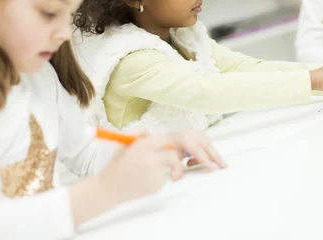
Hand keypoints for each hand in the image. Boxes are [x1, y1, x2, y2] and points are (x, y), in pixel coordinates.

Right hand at [97, 131, 225, 203]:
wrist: (108, 187)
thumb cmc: (121, 166)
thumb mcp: (130, 144)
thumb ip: (145, 137)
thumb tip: (159, 134)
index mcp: (148, 140)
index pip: (179, 135)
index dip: (196, 143)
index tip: (208, 152)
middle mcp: (150, 149)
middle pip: (183, 144)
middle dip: (202, 155)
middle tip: (213, 166)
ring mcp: (151, 165)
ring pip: (175, 161)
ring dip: (179, 168)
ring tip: (175, 175)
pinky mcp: (153, 180)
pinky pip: (168, 176)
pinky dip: (167, 178)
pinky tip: (156, 180)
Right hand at [98, 135, 180, 203]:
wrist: (109, 189)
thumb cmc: (116, 166)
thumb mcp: (124, 144)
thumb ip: (138, 136)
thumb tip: (149, 133)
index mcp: (142, 146)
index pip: (166, 139)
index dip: (167, 143)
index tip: (167, 148)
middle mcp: (149, 158)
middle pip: (172, 154)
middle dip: (171, 157)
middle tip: (167, 161)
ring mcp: (154, 173)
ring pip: (170, 167)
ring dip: (165, 168)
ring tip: (151, 171)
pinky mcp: (156, 185)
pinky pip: (164, 178)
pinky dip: (158, 179)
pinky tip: (145, 180)